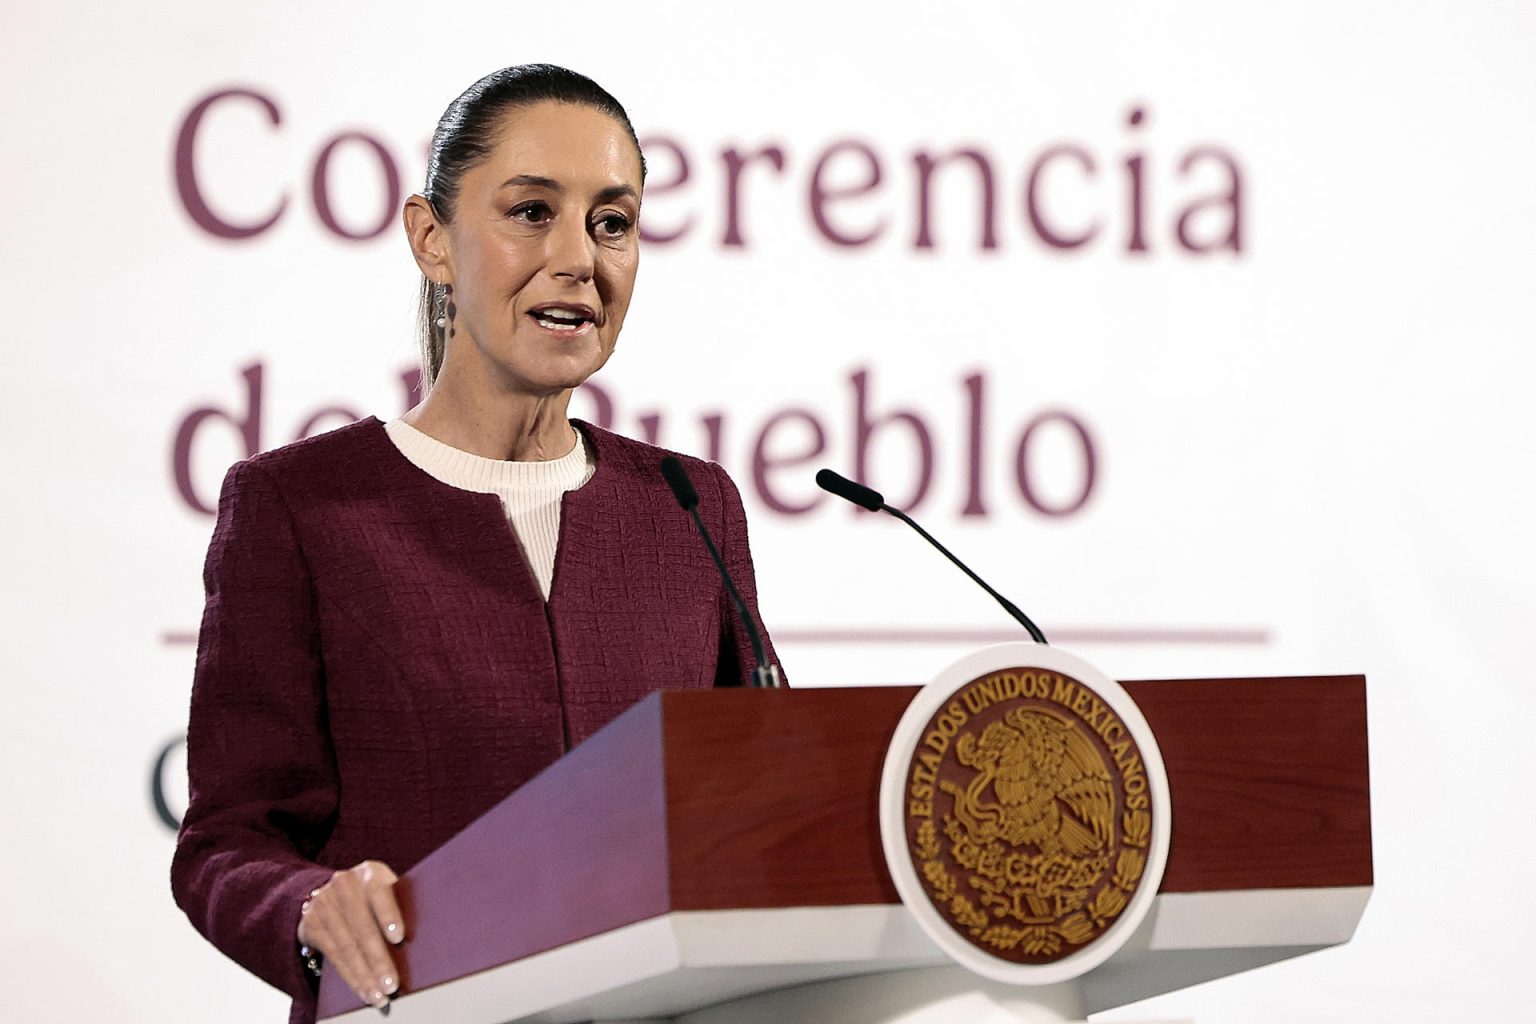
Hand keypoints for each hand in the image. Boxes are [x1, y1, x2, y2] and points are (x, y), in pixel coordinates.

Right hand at [296, 860, 405, 1008]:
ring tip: (379, 995)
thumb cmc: (373, 896)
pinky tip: (363, 990)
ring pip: (346, 946)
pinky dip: (350, 976)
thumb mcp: (385, 890)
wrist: (330, 893)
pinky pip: (333, 955)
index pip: (380, 892)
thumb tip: (427, 936)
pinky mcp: (310, 923)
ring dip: (364, 975)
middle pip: (363, 926)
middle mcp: (344, 883)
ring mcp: (324, 902)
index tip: (399, 938)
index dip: (389, 915)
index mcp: (370, 872)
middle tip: (392, 984)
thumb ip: (400, 904)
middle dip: (378, 960)